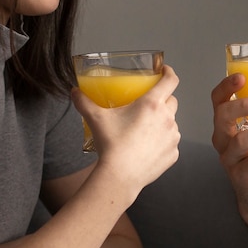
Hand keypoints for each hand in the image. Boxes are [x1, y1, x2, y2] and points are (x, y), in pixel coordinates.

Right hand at [71, 65, 180, 191]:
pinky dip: (162, 142)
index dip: (169, 72)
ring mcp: (173, 137)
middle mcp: (167, 118)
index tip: (164, 70)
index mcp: (152, 104)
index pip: (170, 80)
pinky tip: (147, 147)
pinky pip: (170, 143)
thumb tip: (74, 92)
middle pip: (172, 101)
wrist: (120, 176)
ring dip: (162, 122)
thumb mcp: (96, 118)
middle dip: (163, 99)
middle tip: (148, 105)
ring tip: (145, 130)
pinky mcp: (173, 154)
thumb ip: (84, 102)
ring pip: (172, 123)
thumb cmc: (111, 145)